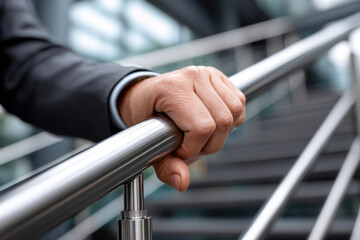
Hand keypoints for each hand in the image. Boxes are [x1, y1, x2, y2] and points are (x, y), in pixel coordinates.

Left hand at [118, 66, 245, 190]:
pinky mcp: (219, 77)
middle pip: (222, 121)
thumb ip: (165, 166)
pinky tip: (214, 123)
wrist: (145, 95)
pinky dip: (232, 119)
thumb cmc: (145, 117)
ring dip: (222, 133)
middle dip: (209, 144)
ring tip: (201, 135)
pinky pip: (239, 103)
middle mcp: (192, 76)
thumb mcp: (147, 144)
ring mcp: (207, 74)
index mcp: (172, 88)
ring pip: (234, 112)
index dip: (193, 148)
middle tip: (191, 145)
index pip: (202, 127)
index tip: (178, 150)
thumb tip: (182, 183)